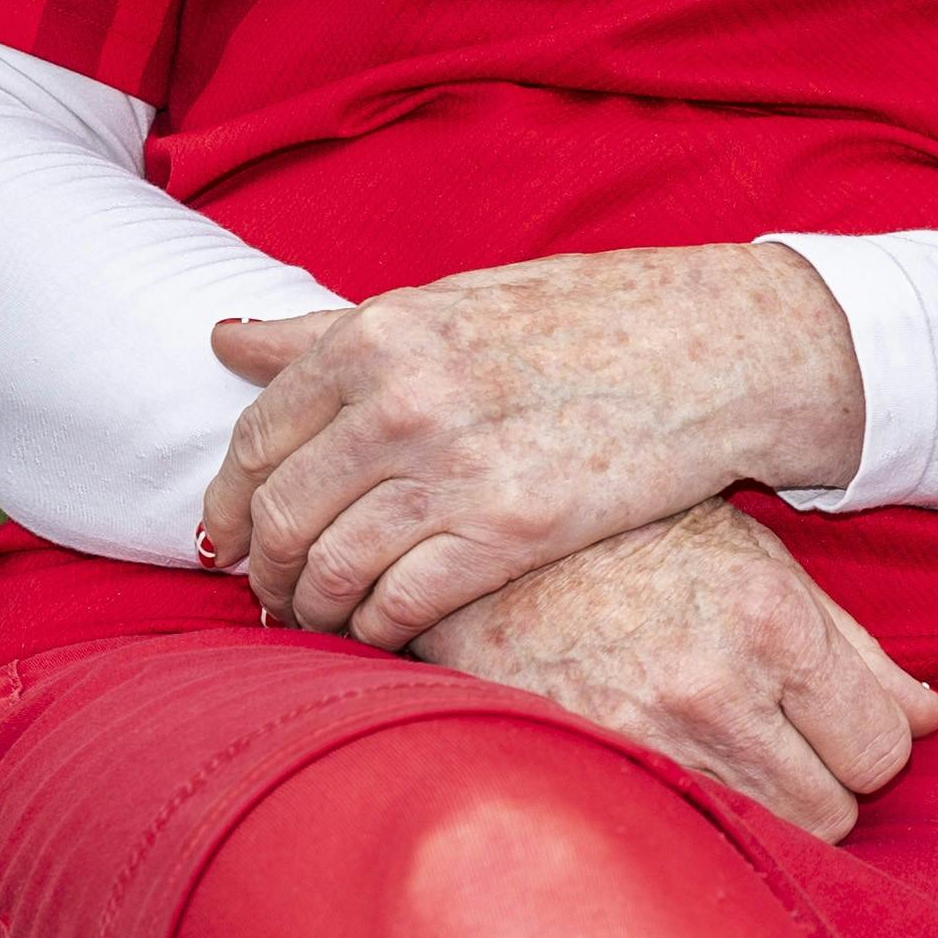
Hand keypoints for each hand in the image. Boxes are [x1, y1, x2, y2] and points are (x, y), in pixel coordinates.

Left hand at [201, 245, 863, 648]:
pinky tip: (384, 632)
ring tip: (322, 621)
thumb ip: (332, 332)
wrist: (713, 347)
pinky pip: (398, 605)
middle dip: (262, 569)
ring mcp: (454, 466)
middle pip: (279, 513)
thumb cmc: (585, 319)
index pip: (257, 438)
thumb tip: (224, 339)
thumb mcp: (451, 305)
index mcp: (379, 333)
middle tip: (270, 594)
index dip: (228, 501)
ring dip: (312, 609)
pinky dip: (375, 631)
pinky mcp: (509, 531)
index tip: (227, 538)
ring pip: (330, 568)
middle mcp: (401, 397)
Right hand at [407, 499, 937, 839]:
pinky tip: (680, 770)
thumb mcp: (762, 560)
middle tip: (784, 740)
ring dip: (765, 809)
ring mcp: (647, 741)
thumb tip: (929, 720)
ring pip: (765, 838)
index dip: (872, 742)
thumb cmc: (643, 538)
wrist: (493, 541)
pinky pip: (686, 834)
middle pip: (833, 811)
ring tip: (730, 753)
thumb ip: (853, 648)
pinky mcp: (591, 773)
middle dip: (824, 784)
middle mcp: (716, 690)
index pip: (881, 748)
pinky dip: (698, 817)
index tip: (843, 725)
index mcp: (772, 622)